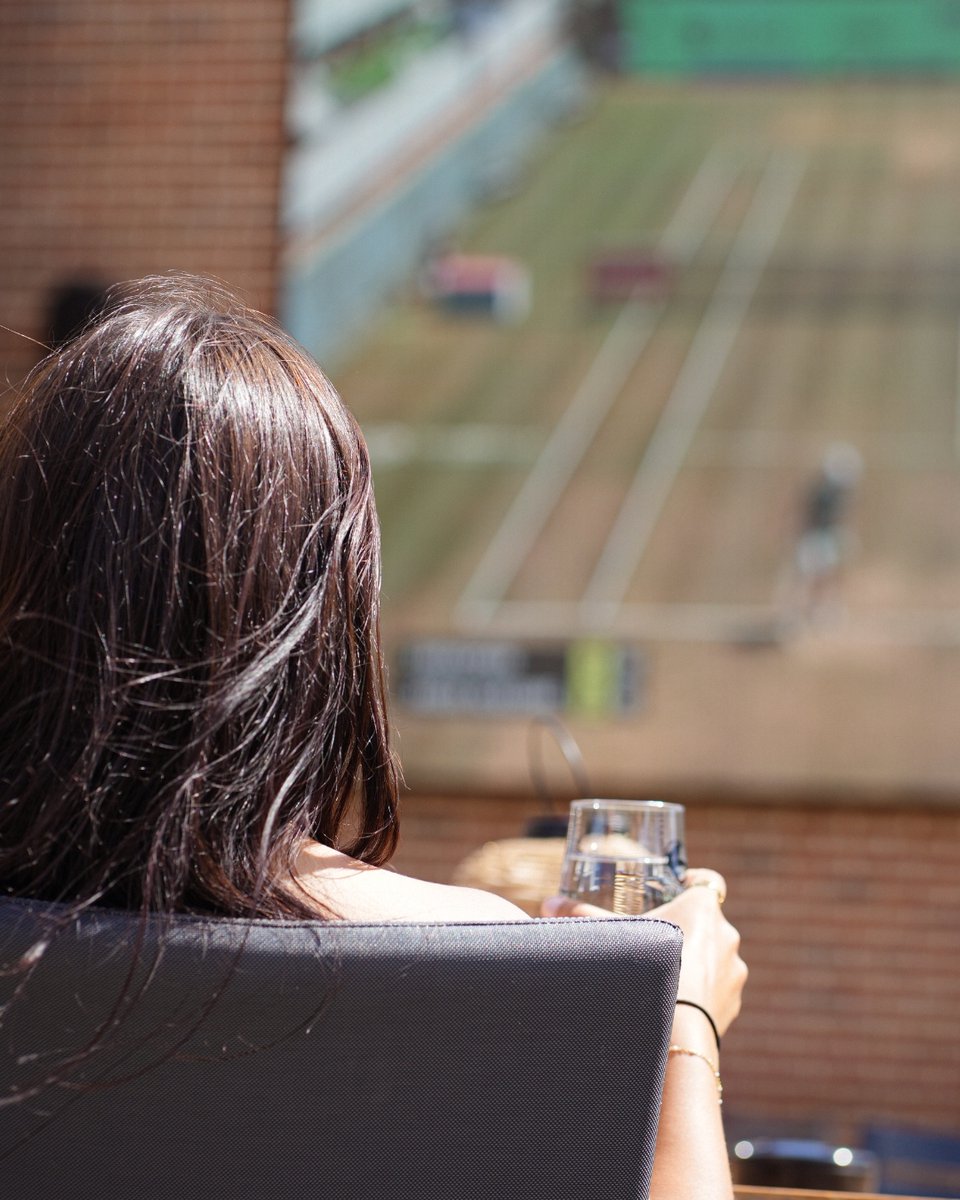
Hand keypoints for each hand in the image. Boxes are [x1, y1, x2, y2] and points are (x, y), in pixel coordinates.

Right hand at [542, 867, 745, 1037]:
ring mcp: (735, 972)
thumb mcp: (612, 937)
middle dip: (688, 928)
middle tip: (659, 938)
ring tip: (667, 975)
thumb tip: (548, 904)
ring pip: (716, 957)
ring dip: (699, 962)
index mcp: (704, 908)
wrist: (675, 1030)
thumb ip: (582, 916)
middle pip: (709, 922)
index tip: (676, 891)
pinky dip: (702, 994)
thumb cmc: (647, 970)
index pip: (709, 881)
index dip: (693, 884)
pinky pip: (719, 990)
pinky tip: (676, 1003)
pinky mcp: (734, 1003)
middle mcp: (727, 935)